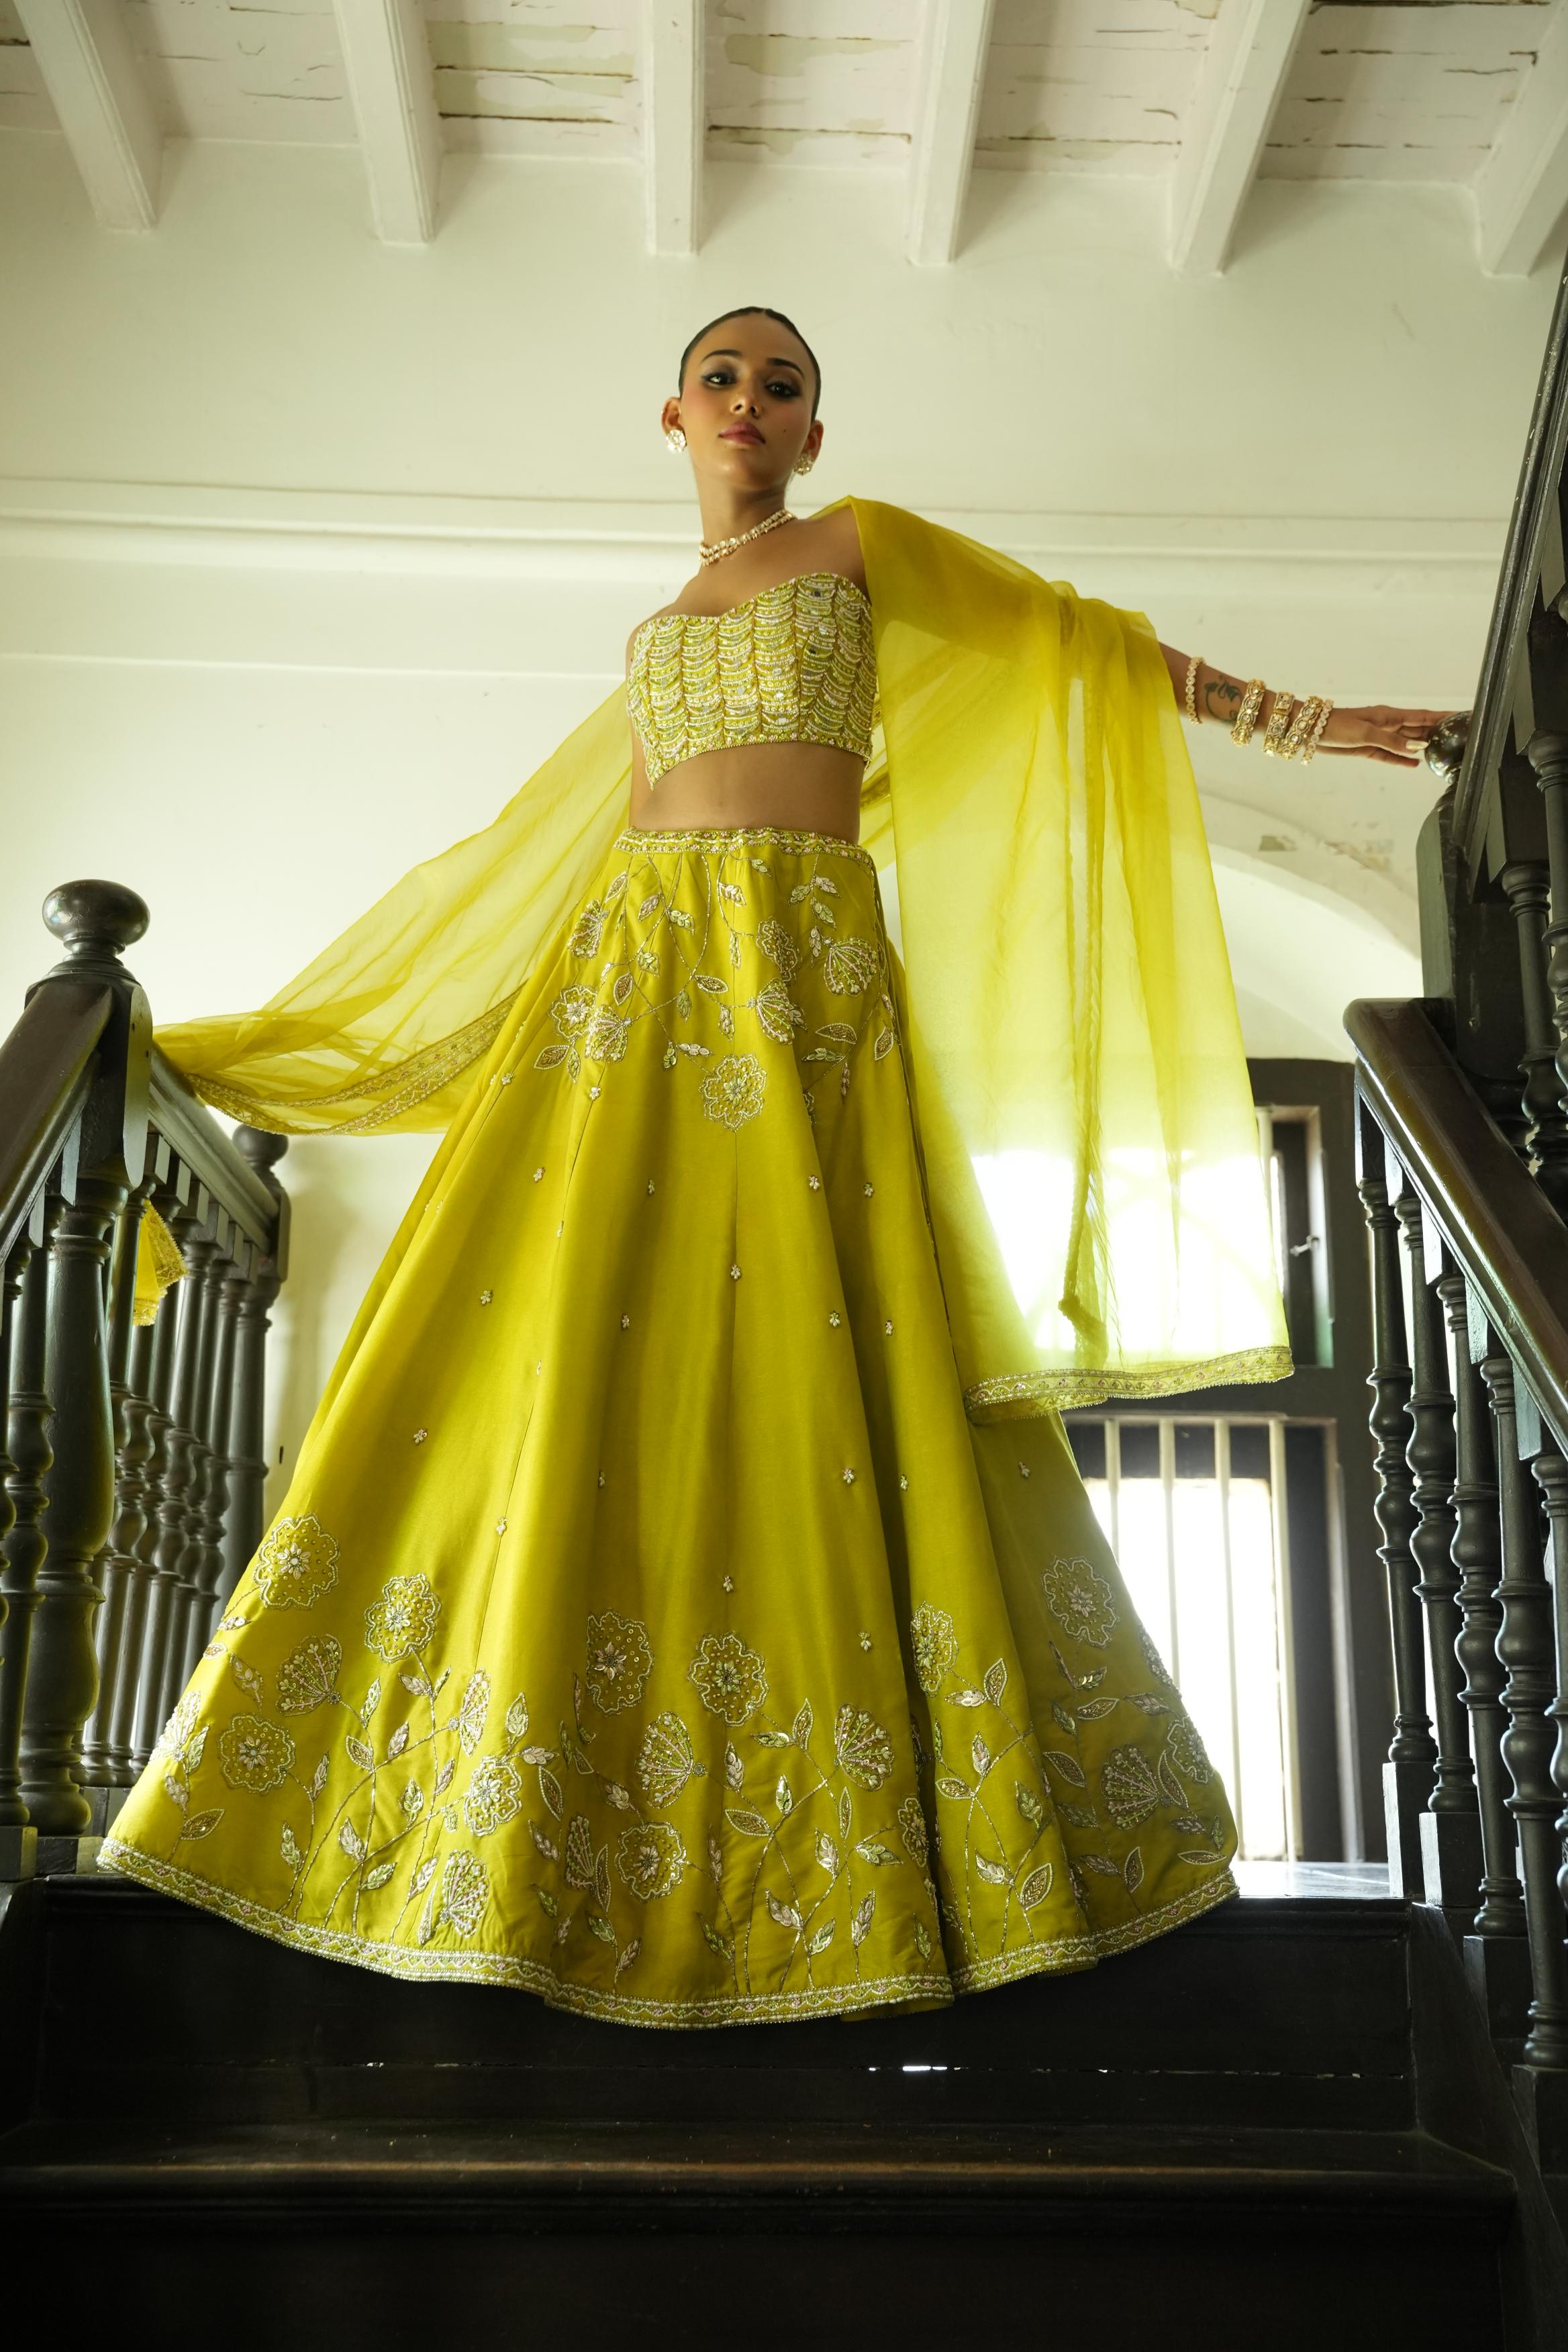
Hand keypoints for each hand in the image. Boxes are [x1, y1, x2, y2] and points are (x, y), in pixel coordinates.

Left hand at [1312, 704, 1456, 768]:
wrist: (1311, 731)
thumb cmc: (1338, 727)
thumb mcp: (1366, 734)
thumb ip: (1393, 742)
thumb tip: (1420, 747)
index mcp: (1390, 716)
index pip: (1422, 715)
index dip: (1441, 716)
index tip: (1460, 716)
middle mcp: (1387, 725)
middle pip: (1417, 728)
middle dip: (1436, 730)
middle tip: (1457, 736)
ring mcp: (1378, 737)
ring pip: (1405, 741)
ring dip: (1422, 745)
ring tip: (1441, 749)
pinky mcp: (1368, 749)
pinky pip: (1390, 755)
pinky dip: (1402, 759)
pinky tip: (1415, 763)